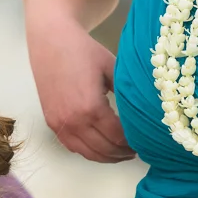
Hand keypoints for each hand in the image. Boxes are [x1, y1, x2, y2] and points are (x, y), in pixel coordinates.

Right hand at [27, 16, 133, 163]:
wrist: (51, 41)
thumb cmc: (84, 51)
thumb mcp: (112, 68)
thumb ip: (127, 94)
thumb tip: (146, 112)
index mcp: (91, 107)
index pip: (118, 137)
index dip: (134, 143)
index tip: (145, 141)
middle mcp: (73, 121)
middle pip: (105, 149)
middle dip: (123, 153)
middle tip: (138, 149)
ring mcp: (60, 124)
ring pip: (89, 153)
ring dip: (108, 156)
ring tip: (122, 152)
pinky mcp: (52, 123)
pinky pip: (73, 147)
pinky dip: (90, 151)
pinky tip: (102, 146)